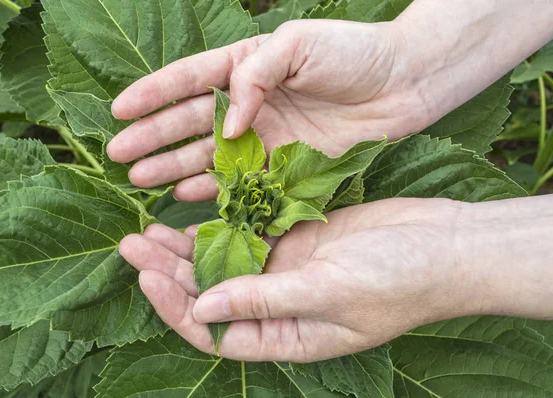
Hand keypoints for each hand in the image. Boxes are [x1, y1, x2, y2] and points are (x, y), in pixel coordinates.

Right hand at [107, 20, 431, 200]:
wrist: (404, 82)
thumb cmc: (354, 52)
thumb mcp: (297, 44)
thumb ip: (254, 77)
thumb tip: (227, 123)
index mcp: (245, 65)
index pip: (187, 80)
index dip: (151, 95)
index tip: (118, 111)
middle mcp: (248, 102)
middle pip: (189, 122)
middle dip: (153, 138)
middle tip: (119, 156)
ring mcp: (264, 135)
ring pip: (208, 154)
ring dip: (173, 166)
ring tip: (141, 179)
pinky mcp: (284, 163)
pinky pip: (242, 179)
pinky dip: (214, 187)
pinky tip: (186, 195)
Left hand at [119, 198, 475, 361]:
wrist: (442, 246)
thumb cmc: (396, 282)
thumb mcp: (328, 295)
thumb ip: (264, 302)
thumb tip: (202, 308)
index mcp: (284, 337)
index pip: (213, 331)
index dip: (176, 306)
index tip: (148, 274)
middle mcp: (278, 308)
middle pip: (209, 294)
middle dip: (168, 272)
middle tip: (130, 243)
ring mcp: (285, 271)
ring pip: (222, 263)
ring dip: (186, 248)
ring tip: (147, 229)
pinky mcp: (295, 240)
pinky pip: (247, 234)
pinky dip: (221, 225)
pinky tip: (194, 211)